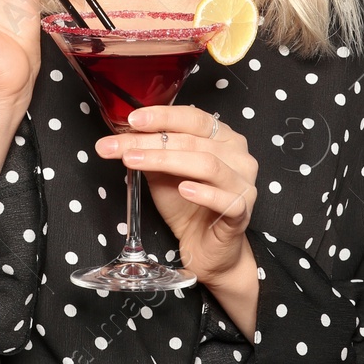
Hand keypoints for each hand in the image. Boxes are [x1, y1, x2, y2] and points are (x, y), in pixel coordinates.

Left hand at [96, 105, 256, 284]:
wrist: (204, 247)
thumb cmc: (187, 205)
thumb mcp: (162, 173)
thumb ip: (150, 152)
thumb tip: (122, 136)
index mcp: (222, 137)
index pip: (193, 117)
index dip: (162, 116)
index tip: (132, 119)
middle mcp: (238, 155)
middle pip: (193, 141)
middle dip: (151, 142)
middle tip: (119, 147)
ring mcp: (243, 183)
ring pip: (207, 164)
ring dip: (167, 161)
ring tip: (136, 162)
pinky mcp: (242, 211)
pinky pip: (226, 200)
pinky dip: (203, 193)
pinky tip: (183, 189)